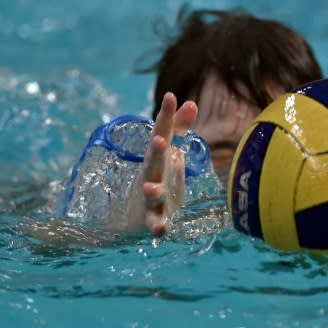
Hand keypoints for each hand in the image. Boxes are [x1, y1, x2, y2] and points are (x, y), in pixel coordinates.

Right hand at [141, 92, 197, 234]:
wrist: (134, 211)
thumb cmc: (158, 174)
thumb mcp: (170, 151)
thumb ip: (181, 128)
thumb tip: (192, 103)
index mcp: (158, 155)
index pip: (162, 132)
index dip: (166, 115)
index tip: (170, 96)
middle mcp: (152, 173)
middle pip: (153, 161)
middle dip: (156, 151)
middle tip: (159, 140)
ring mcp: (150, 196)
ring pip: (150, 193)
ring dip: (151, 191)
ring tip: (149, 188)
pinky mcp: (152, 217)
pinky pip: (154, 222)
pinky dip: (156, 226)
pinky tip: (160, 230)